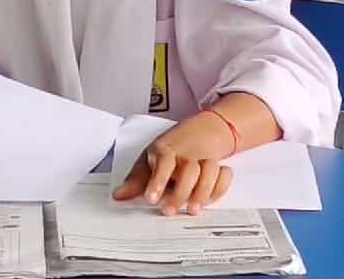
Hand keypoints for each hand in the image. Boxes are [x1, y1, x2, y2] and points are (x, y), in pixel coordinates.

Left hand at [113, 112, 235, 214]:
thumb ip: (136, 181)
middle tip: (170, 211)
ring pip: (209, 171)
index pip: (163, 162)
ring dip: (203, 192)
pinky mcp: (219, 165)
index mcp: (165, 151)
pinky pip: (225, 175)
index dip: (158, 181)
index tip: (152, 199)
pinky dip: (219, 188)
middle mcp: (187, 154)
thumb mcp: (149, 161)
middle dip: (180, 193)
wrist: (200, 132)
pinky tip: (209, 200)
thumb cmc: (169, 151)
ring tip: (193, 210)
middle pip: (189, 170)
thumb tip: (119, 196)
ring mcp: (204, 159)